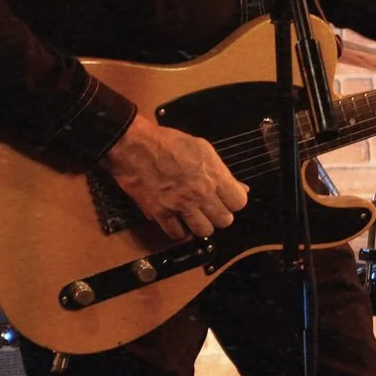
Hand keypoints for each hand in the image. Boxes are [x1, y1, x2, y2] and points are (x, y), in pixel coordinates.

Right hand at [101, 112, 247, 242]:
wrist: (134, 145)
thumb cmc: (170, 142)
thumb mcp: (203, 149)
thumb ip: (222, 171)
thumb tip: (241, 188)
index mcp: (215, 176)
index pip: (239, 203)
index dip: (234, 202)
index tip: (226, 198)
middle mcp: (202, 194)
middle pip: (224, 220)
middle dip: (219, 215)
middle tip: (210, 208)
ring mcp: (181, 205)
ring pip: (204, 231)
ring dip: (201, 225)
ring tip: (196, 217)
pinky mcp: (160, 213)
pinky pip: (177, 234)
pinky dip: (179, 230)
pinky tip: (177, 221)